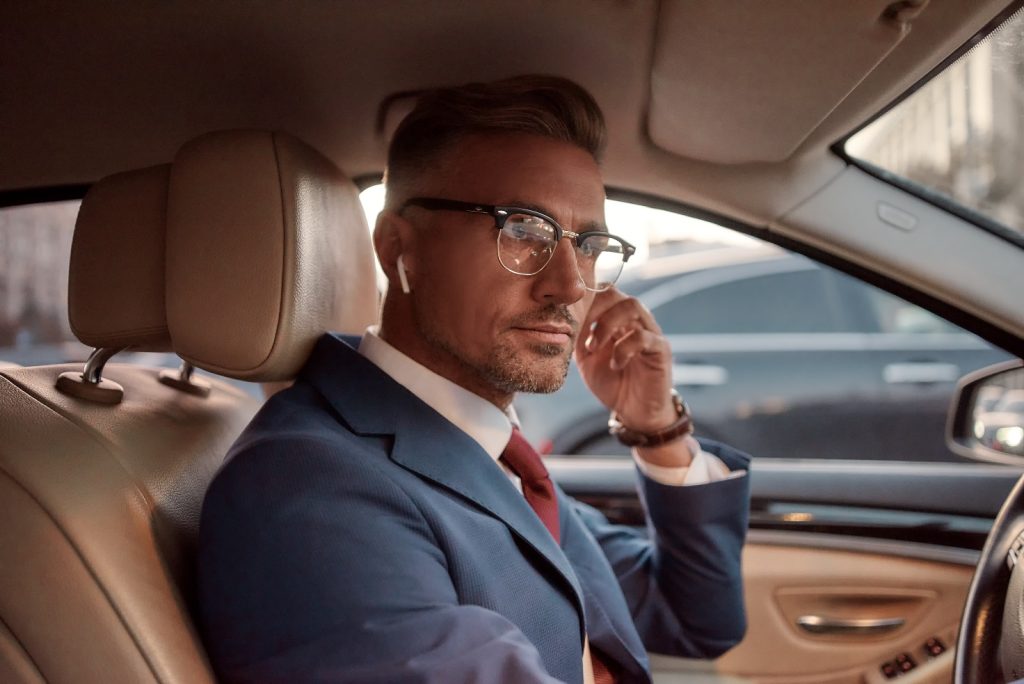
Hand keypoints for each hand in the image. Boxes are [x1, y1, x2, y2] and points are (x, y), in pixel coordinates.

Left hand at [574, 288, 675, 432]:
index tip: (566, 320)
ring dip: (607, 325)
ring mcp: (650, 331)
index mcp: (615, 318)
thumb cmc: (611, 382)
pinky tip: (615, 364)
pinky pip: (644, 337)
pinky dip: (624, 349)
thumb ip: (576, 337)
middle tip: (580, 334)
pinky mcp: (661, 349)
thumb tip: (559, 320)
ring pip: (632, 306)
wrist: (634, 411)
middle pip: (615, 293)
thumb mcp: (585, 358)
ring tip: (593, 348)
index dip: (581, 301)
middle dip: (593, 309)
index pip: (600, 292)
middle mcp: (634, 319)